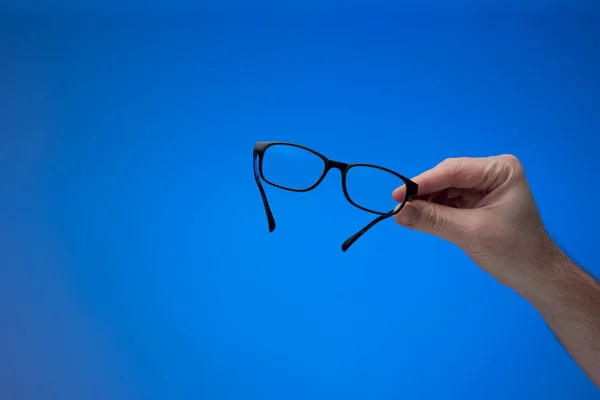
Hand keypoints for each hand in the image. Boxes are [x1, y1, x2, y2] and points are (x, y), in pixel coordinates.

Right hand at [392, 155, 559, 288]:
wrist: (534, 274)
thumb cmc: (512, 252)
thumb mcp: (469, 233)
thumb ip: (433, 220)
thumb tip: (398, 213)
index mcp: (500, 170)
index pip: (453, 170)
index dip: (423, 182)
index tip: (396, 195)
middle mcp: (492, 171)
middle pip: (447, 177)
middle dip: (424, 192)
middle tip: (398, 207)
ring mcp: (484, 185)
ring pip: (445, 188)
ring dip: (427, 201)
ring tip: (407, 214)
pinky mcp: (477, 199)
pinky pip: (449, 199)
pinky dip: (434, 208)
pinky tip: (421, 216)